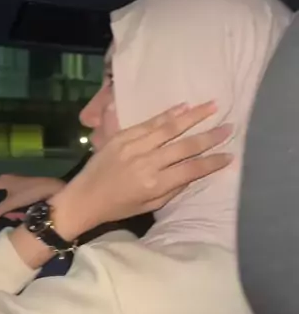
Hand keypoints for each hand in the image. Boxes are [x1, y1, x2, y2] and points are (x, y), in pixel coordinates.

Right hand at [0, 174, 64, 224]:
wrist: (52, 188)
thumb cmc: (29, 193)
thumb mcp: (11, 203)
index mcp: (0, 180)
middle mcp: (6, 180)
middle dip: (0, 210)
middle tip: (4, 217)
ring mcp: (16, 185)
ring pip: (6, 201)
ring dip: (10, 210)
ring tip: (16, 216)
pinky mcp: (24, 191)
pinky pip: (15, 201)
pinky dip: (16, 208)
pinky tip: (21, 214)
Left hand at [50, 101, 232, 238]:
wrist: (84, 197)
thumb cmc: (118, 207)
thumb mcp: (150, 206)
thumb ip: (173, 189)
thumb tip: (193, 172)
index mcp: (154, 184)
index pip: (191, 169)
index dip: (213, 162)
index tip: (230, 154)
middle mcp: (146, 163)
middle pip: (185, 146)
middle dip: (210, 136)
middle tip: (229, 126)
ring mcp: (133, 146)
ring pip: (169, 128)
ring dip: (193, 116)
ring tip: (212, 106)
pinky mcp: (121, 136)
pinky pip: (149, 122)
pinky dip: (167, 114)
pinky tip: (183, 106)